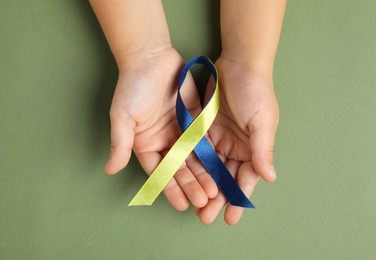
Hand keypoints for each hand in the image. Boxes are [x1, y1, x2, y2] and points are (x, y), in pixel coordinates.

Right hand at [105, 48, 217, 209]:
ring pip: (194, 158)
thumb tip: (109, 169)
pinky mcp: (194, 121)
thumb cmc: (133, 87)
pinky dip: (211, 154)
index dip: (170, 189)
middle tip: (204, 201)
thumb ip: (119, 144)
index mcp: (146, 145)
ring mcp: (180, 132)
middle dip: (191, 185)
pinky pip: (204, 140)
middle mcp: (164, 142)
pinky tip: (220, 167)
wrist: (152, 58)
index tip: (182, 205)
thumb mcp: (122, 117)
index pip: (160, 172)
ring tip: (215, 191)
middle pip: (179, 169)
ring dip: (204, 174)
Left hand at [194, 57, 278, 224]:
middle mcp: (235, 147)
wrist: (238, 63)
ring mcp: (218, 139)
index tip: (230, 218)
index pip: (245, 179)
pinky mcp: (203, 129)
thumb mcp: (262, 121)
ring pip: (209, 168)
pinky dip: (191, 166)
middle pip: (224, 178)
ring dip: (202, 186)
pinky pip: (196, 150)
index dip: (238, 199)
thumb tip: (270, 178)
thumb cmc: (256, 92)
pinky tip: (184, 179)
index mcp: (253, 149)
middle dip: (216, 199)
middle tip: (205, 218)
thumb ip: (263, 149)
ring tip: (194, 206)